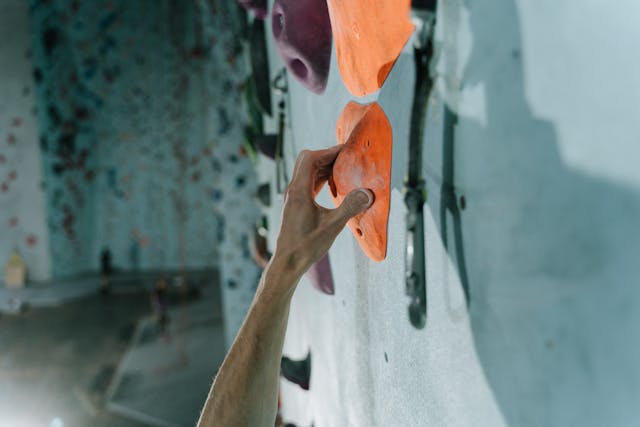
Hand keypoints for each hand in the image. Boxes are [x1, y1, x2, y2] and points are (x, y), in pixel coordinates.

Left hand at [270, 145, 373, 281]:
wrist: (287, 263)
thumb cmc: (306, 247)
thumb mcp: (332, 227)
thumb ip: (349, 208)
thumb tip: (367, 192)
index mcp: (299, 192)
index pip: (310, 159)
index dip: (328, 151)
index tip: (345, 151)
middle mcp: (293, 191)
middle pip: (306, 160)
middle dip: (326, 155)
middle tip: (345, 158)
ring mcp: (293, 197)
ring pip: (306, 171)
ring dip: (323, 166)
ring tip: (343, 169)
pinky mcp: (296, 204)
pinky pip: (308, 183)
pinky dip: (320, 178)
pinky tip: (333, 185)